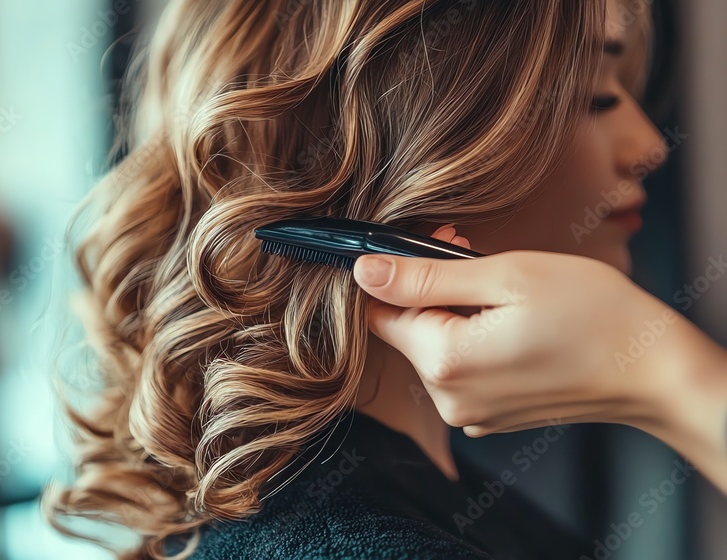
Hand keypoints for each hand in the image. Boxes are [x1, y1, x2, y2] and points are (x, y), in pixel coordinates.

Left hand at [352, 233, 726, 492]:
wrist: (653, 370)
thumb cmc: (593, 315)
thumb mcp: (505, 277)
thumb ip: (426, 276)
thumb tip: (364, 271)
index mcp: (444, 363)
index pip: (378, 314)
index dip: (403, 275)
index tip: (444, 248)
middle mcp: (448, 400)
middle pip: (407, 331)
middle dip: (433, 291)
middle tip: (477, 258)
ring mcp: (469, 416)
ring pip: (434, 349)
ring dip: (455, 314)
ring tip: (505, 293)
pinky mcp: (489, 418)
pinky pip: (460, 370)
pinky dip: (475, 341)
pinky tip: (513, 324)